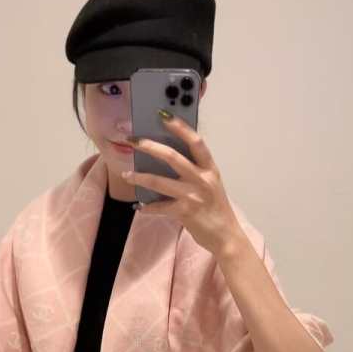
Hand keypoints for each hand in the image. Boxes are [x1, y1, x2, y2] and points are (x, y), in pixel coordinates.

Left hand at [121, 113, 243, 256]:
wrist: (225, 236)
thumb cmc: (216, 209)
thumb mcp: (211, 184)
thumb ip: (195, 171)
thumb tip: (168, 158)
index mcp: (210, 169)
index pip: (195, 142)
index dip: (180, 127)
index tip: (163, 115)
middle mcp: (202, 179)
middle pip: (172, 156)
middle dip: (149, 146)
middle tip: (133, 141)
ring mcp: (193, 195)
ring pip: (159, 181)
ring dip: (139, 177)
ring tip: (127, 175)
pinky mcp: (185, 211)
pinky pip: (160, 207)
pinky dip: (147, 207)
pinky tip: (140, 207)